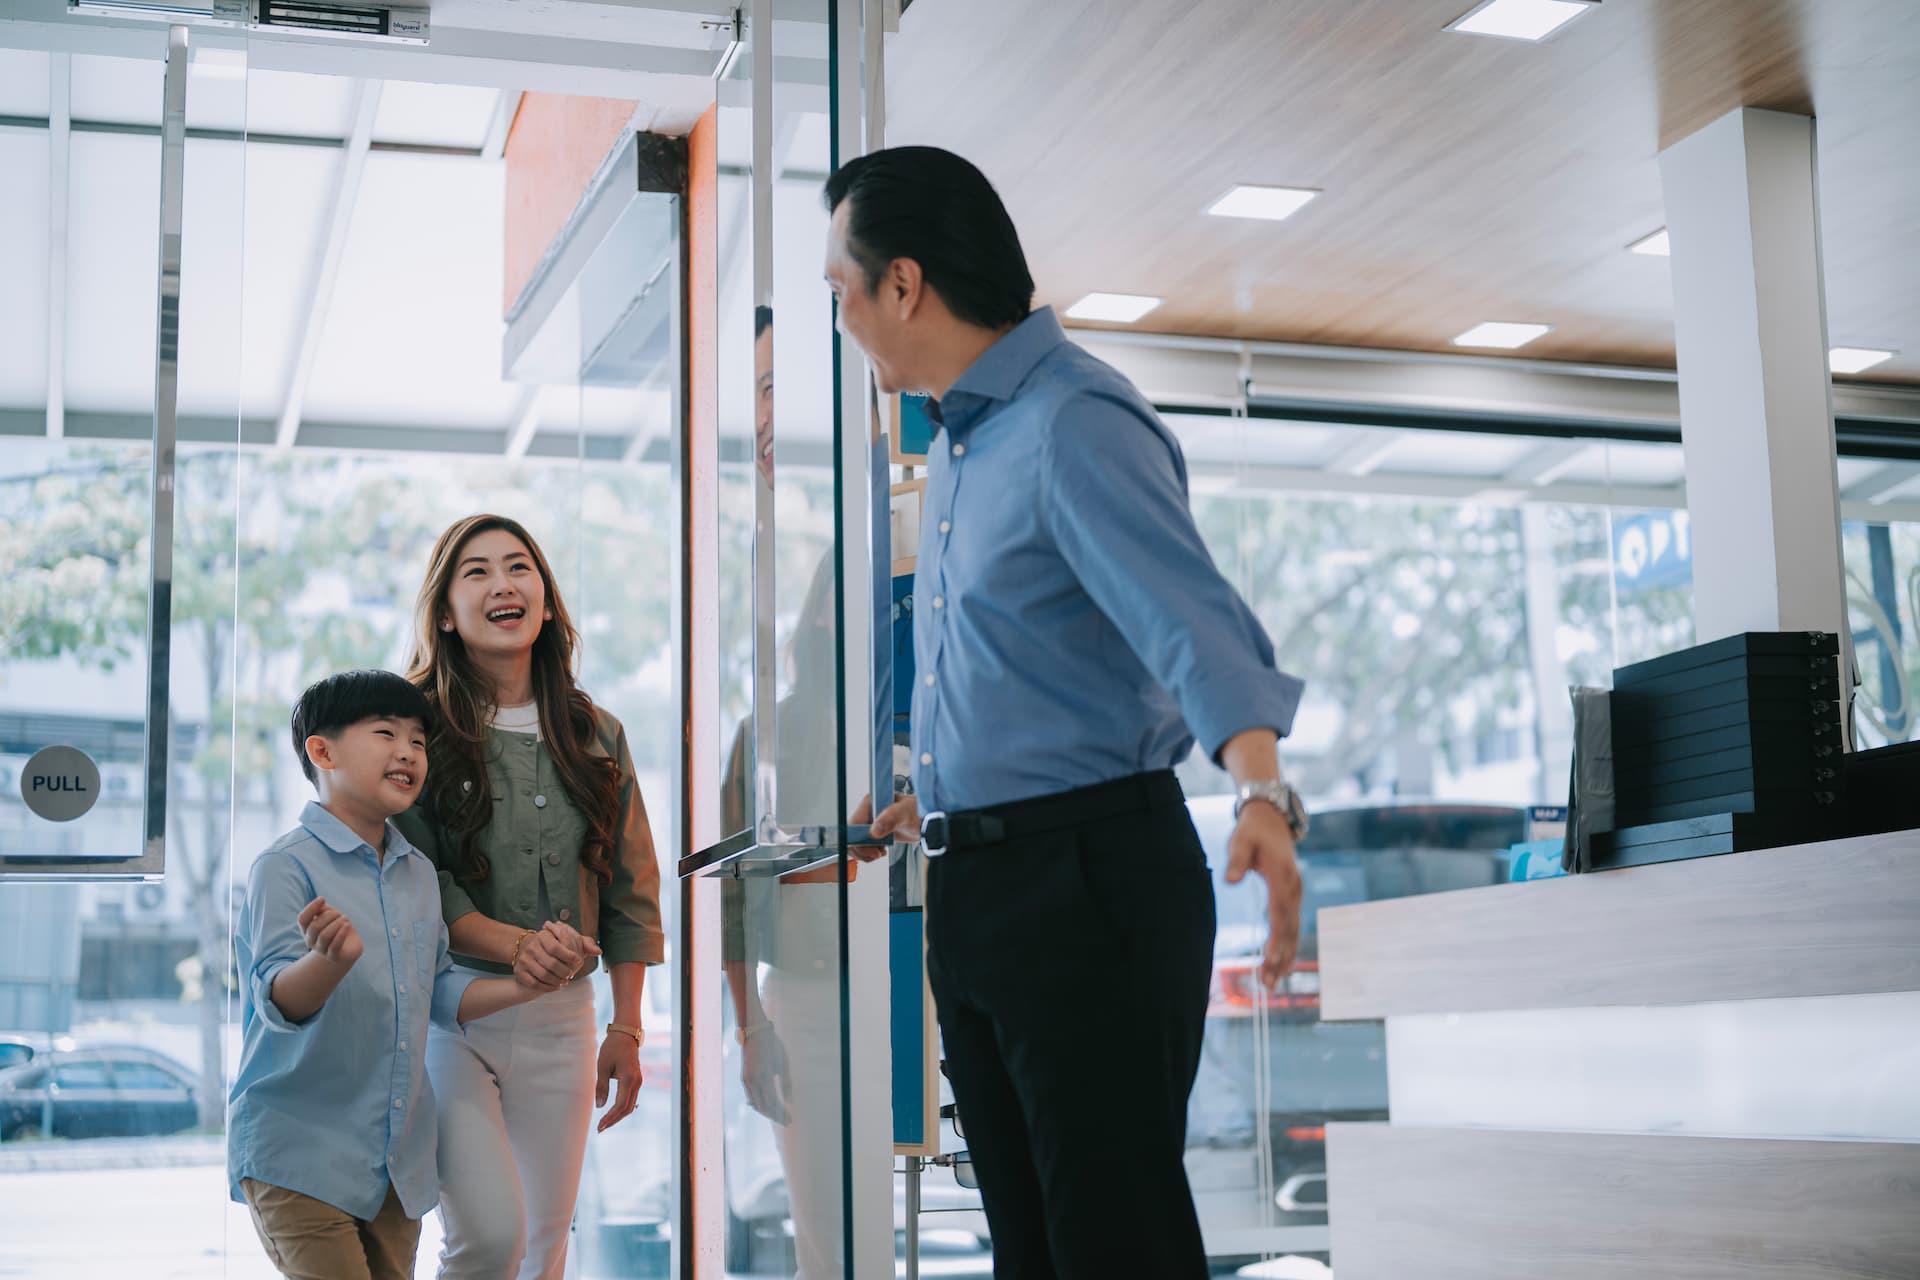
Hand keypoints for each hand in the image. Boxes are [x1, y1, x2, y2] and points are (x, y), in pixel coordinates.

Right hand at [297, 897, 363, 968]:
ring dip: (336, 924)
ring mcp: (321, 950)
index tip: (322, 898)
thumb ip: (324, 909)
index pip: (302, 919)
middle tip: (340, 914)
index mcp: (307, 929)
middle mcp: (310, 941)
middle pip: (315, 926)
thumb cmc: (337, 927)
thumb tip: (320, 901)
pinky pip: (334, 945)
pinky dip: (341, 933)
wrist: (349, 948)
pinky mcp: (333, 956)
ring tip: (345, 919)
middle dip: (329, 916)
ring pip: (324, 936)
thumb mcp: (331, 916)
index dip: (311, 908)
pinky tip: (347, 925)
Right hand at [514, 921, 600, 991]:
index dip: (569, 956)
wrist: (524, 948)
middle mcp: (531, 947)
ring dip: (557, 981)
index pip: (557, 948)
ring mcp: (524, 960)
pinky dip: (547, 987)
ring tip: (564, 981)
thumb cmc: (550, 944)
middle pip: (551, 963)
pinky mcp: (519, 972)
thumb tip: (598, 951)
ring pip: (543, 975)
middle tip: (571, 974)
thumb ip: (583, 943)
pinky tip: (555, 986)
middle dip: (564, 971)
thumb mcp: (565, 938)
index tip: (578, 961)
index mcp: (543, 936)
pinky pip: (534, 983)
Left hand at [595, 1031, 642, 1132]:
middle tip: (600, 1129)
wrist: (626, 1034)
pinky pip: (631, 1099)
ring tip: (604, 1123)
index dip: (610, 1118)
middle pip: (627, 1109)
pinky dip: (622, 1108)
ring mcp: (638, 1081)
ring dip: (618, 1116)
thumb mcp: (602, 1066)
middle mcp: (637, 1082)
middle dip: (614, 1120)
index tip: (600, 1126)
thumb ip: (601, 1087)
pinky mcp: (636, 1080)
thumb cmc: (612, 1048)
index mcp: (629, 1079)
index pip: (620, 1105)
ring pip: (630, 1105)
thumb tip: (600, 1106)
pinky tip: (612, 1113)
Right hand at [740, 1023, 791, 1124]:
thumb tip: (790, 1101)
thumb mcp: (783, 1062)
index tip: (790, 1120)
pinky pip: (751, 1097)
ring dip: (768, 1112)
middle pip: (764, 1107)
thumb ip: (786, 1082)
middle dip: (776, 1116)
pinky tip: (766, 1108)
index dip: (782, 1113)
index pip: (773, 1102)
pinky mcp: (744, 1079)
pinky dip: (759, 1105)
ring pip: (756, 1104)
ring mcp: (747, 1081)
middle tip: (787, 1122)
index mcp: (764, 1077)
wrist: (754, 1031)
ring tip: (779, 1116)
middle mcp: (753, 1081)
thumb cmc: (772, 1045)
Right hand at [851, 792, 918, 862]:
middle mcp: (868, 812)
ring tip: (878, 853)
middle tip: (875, 854)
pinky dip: (869, 853)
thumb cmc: (920, 813)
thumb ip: (891, 818)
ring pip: (856, 842)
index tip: (868, 846)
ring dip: (864, 852)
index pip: (854, 822)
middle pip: (852, 834)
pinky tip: (880, 852)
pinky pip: (863, 846)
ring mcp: (871, 823)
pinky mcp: (875, 833)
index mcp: (871, 802)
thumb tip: (874, 830)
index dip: (857, 837)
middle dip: (861, 847)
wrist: (928, 823)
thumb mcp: (906, 813)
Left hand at [1223, 801, 1302, 989]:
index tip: (1269, 958)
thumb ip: (1236, 860)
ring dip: (1284, 958)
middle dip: (1280, 957)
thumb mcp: (1240, 840)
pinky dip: (1287, 947)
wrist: (1272, 818)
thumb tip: (1230, 881)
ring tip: (1272, 984)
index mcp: (1282, 876)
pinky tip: (1280, 967)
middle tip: (1268, 983)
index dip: (1276, 937)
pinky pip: (1291, 926)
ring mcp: (1296, 893)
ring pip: (1293, 931)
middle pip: (1289, 928)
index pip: (1280, 912)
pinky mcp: (1292, 897)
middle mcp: (1294, 888)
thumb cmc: (1252, 831)